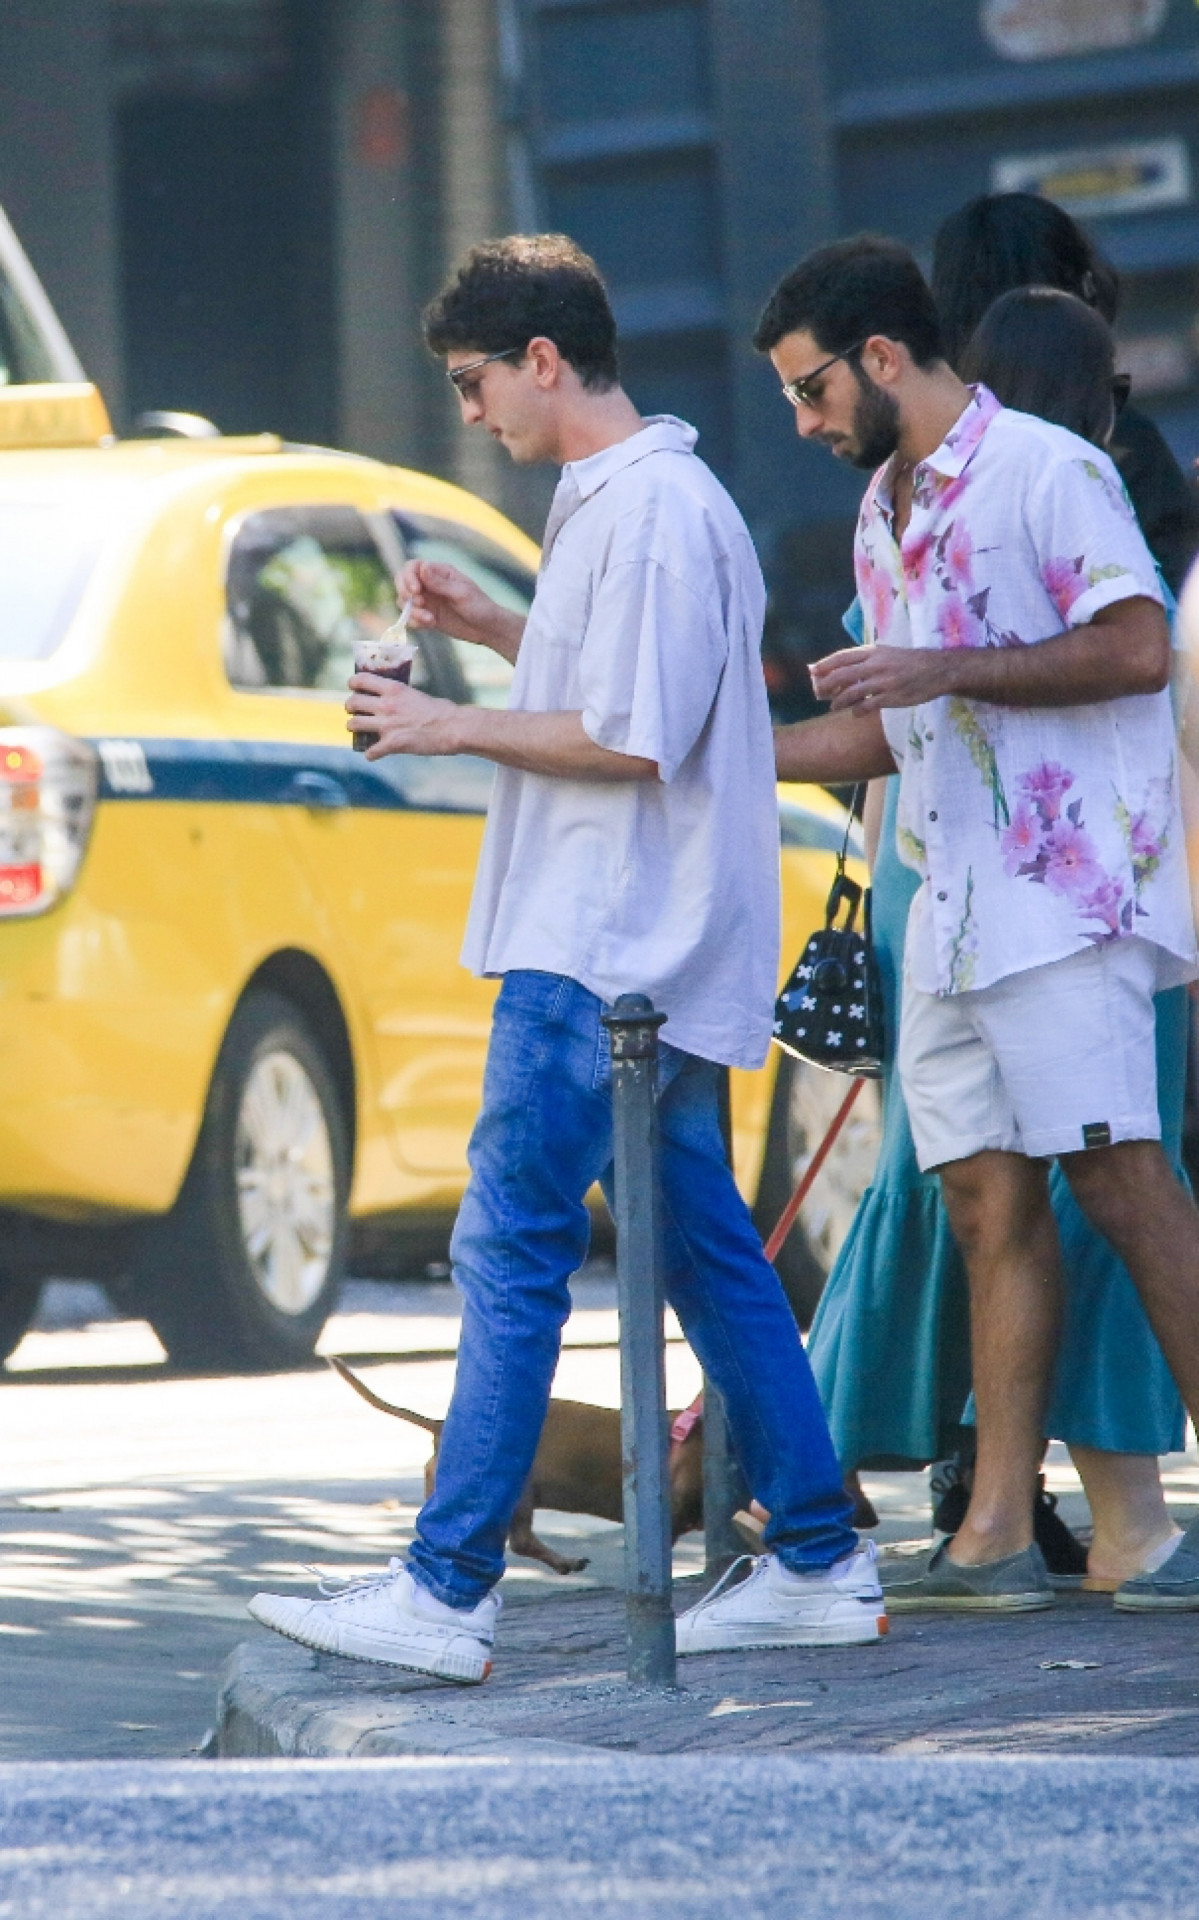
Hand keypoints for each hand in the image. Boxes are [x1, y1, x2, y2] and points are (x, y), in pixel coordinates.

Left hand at [347, 673, 461, 758]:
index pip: (361, 680)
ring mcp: (387, 725)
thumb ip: (399, 696)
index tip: (353, 687)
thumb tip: (391, 700)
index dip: (353, 684)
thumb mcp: (416, 695)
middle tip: (354, 711)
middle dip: (350, 707)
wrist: (453, 728)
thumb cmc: (441, 711)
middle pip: (352, 703)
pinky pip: (370, 752)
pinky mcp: (392, 744)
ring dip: (354, 728)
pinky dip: (371, 754)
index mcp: (393, 689)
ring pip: (353, 724)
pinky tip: (374, 754)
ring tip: (358, 730)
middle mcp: (386, 705)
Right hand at [396, 558, 510, 650]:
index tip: (416, 591)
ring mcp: (427, 600)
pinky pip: (411, 617)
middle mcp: (429, 584)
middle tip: (419, 603)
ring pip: (404, 601)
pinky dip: (415, 621)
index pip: (412, 567)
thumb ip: (440, 583)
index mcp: (439, 572)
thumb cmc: (480, 606)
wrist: (487, 628)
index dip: (408, 577)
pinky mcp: (427, 616)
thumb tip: (422, 567)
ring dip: (412, 611)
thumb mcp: (461, 593)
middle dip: (404, 592)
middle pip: (402, 581)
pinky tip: (431, 624)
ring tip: (430, 620)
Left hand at [810, 644, 952, 711]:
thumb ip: (864, 660)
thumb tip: (839, 670)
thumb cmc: (909, 662)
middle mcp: (876, 664)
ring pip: (851, 693)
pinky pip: (867, 706)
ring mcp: (884, 681)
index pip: (842, 657)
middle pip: (841, 675)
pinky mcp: (892, 697)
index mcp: (874, 651)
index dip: (825, 665)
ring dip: (838, 701)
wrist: (939, 670)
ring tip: (833, 706)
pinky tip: (856, 712)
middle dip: (825, 685)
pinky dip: (857, 711)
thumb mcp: (886, 653)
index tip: (813, 672)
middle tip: (818, 693)